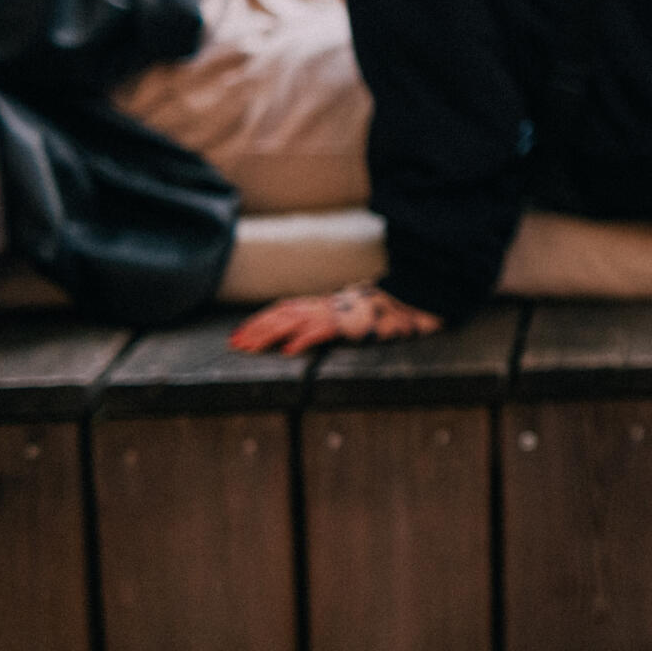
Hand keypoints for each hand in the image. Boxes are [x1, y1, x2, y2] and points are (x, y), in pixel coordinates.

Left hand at [231, 283, 440, 354]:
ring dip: (269, 334)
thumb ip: (336, 321)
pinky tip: (288, 352)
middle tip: (234, 344)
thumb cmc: (389, 311)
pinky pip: (323, 331)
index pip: (286, 308)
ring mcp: (339, 313)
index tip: (240, 334)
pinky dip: (303, 340)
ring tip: (249, 347)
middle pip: (283, 313)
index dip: (261, 319)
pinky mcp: (352, 323)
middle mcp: (328, 305)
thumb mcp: (357, 316)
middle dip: (256, 328)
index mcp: (327, 304)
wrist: (417, 298)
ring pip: (295, 321)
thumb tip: (314, 335)